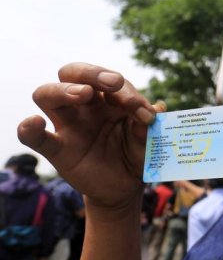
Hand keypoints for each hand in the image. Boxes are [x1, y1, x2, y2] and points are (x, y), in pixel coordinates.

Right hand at [17, 63, 163, 210]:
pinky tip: (35, 123)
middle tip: (113, 83)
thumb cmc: (137, 155)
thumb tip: (156, 110)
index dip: (126, 90)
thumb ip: (148, 129)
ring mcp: (68, 125)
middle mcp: (85, 106)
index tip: (142, 110)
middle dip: (92, 73)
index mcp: (109, 99)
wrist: (126, 186)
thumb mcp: (148, 143)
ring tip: (84, 93)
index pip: (110, 81)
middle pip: (73, 73)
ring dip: (65, 89)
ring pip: (48, 94)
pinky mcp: (58, 149)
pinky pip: (35, 137)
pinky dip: (29, 128)